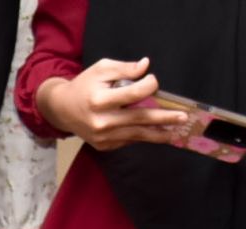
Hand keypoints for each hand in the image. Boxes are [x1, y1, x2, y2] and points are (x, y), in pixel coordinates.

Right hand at [35, 57, 189, 150]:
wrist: (61, 110)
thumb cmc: (84, 85)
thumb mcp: (101, 69)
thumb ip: (124, 68)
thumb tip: (146, 66)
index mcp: (99, 99)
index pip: (133, 94)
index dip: (148, 85)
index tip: (152, 80)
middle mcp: (101, 121)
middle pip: (139, 118)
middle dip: (163, 117)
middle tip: (183, 117)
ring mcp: (102, 136)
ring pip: (136, 135)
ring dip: (158, 134)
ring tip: (175, 132)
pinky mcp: (104, 145)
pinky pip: (128, 140)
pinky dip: (141, 136)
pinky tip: (154, 133)